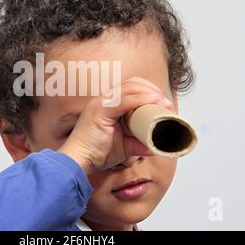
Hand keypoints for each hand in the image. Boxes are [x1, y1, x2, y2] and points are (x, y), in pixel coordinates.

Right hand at [58, 77, 172, 173]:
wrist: (78, 161)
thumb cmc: (96, 153)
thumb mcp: (123, 147)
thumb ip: (138, 144)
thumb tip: (155, 146)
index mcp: (108, 104)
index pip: (131, 87)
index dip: (149, 91)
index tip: (164, 103)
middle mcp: (104, 99)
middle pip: (133, 83)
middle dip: (152, 90)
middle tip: (166, 104)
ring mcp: (101, 103)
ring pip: (130, 87)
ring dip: (150, 93)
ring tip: (163, 103)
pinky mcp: (100, 110)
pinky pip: (124, 100)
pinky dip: (140, 99)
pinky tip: (153, 102)